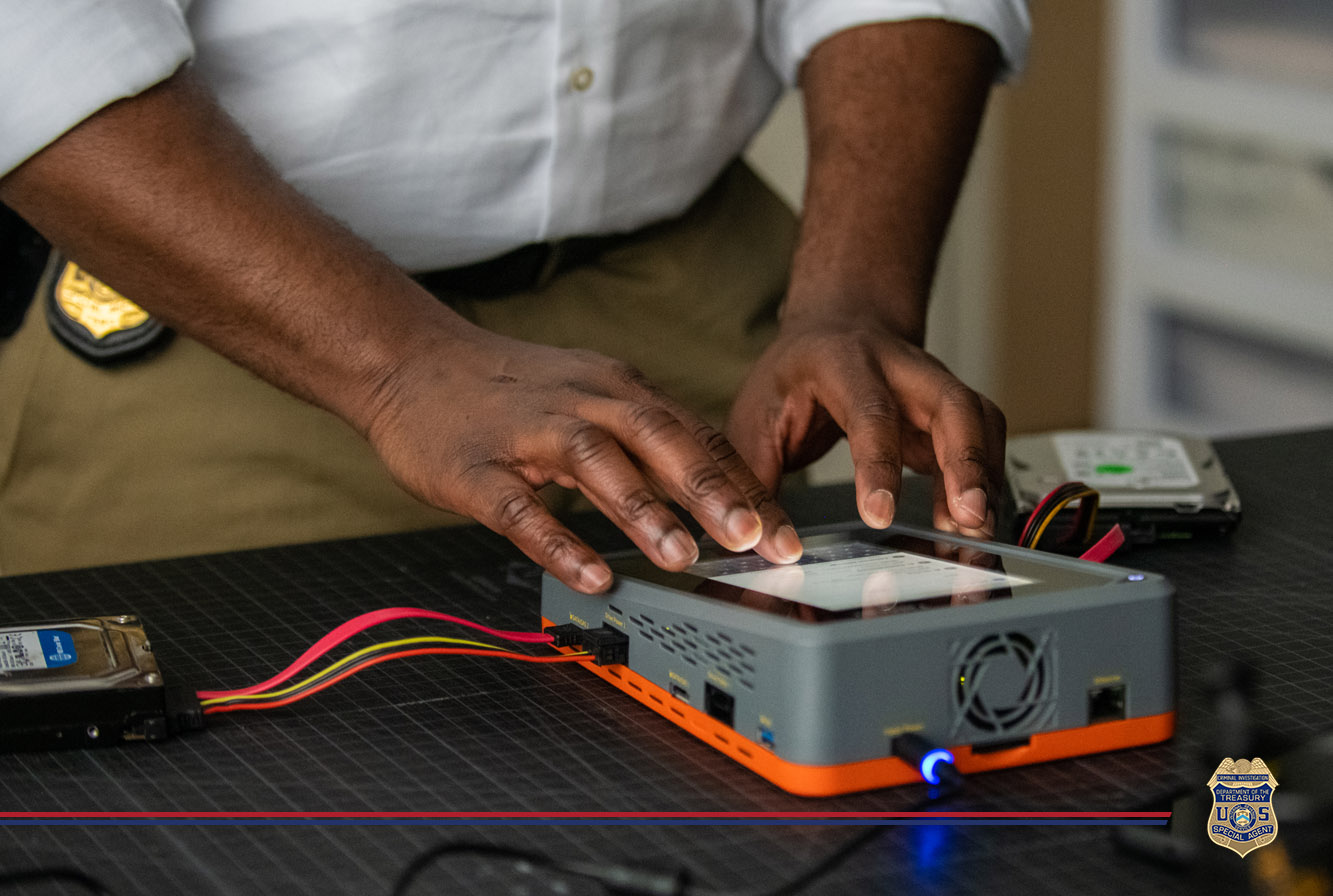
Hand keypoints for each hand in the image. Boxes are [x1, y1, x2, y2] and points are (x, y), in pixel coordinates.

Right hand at [363, 322, 803, 593]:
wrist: (408, 359)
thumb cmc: (509, 388)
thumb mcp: (589, 393)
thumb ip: (646, 436)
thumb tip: (714, 488)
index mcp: (618, 389)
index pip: (696, 436)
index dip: (745, 485)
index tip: (786, 534)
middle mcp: (583, 403)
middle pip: (660, 439)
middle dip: (713, 491)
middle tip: (759, 541)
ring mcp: (528, 433)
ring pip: (596, 465)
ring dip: (644, 510)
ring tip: (686, 558)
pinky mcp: (477, 468)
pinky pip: (522, 509)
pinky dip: (560, 540)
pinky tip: (592, 575)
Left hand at [725, 312, 1004, 537]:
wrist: (835, 327)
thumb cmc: (793, 375)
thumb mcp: (755, 416)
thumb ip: (754, 477)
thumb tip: (755, 538)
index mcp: (842, 362)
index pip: (869, 412)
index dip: (878, 464)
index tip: (878, 515)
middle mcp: (900, 367)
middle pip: (951, 405)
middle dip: (966, 463)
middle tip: (967, 519)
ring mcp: (933, 384)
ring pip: (979, 420)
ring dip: (984, 477)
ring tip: (977, 531)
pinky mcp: (950, 410)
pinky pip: (984, 439)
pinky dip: (986, 480)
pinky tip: (974, 521)